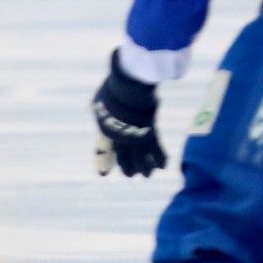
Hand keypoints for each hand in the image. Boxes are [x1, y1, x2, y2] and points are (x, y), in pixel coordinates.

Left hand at [93, 51, 166, 176]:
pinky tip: (163, 166)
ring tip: (146, 175)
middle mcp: (120, 135)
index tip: (103, 175)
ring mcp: (135, 135)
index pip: (105, 148)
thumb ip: (101, 109)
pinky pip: (156, 148)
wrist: (128, 86)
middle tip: (130, 174)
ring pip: (140, 157)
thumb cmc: (114, 88)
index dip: (104, 162)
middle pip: (124, 156)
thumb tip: (98, 108)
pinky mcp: (150, 133)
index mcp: (106, 127)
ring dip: (144, 167)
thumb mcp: (100, 101)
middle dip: (127, 166)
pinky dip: (160, 157)